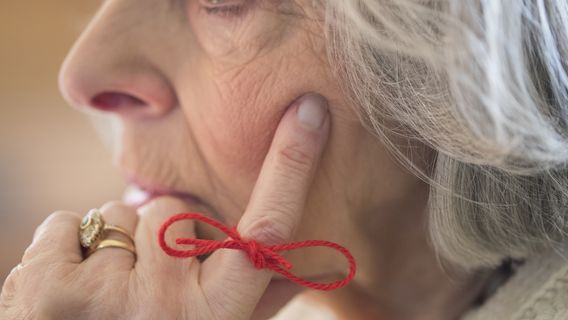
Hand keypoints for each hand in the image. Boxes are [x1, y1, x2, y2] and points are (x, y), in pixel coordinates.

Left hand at [0, 93, 329, 319]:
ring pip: (118, 213)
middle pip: (173, 209)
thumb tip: (325, 263)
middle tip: (148, 286)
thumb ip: (262, 297)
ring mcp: (105, 297)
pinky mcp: (48, 287)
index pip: (267, 228)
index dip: (292, 165)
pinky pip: (65, 222)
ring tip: (109, 293)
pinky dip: (66, 247)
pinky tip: (72, 288)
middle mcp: (166, 307)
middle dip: (159, 235)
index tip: (310, 111)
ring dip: (114, 245)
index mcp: (217, 315)